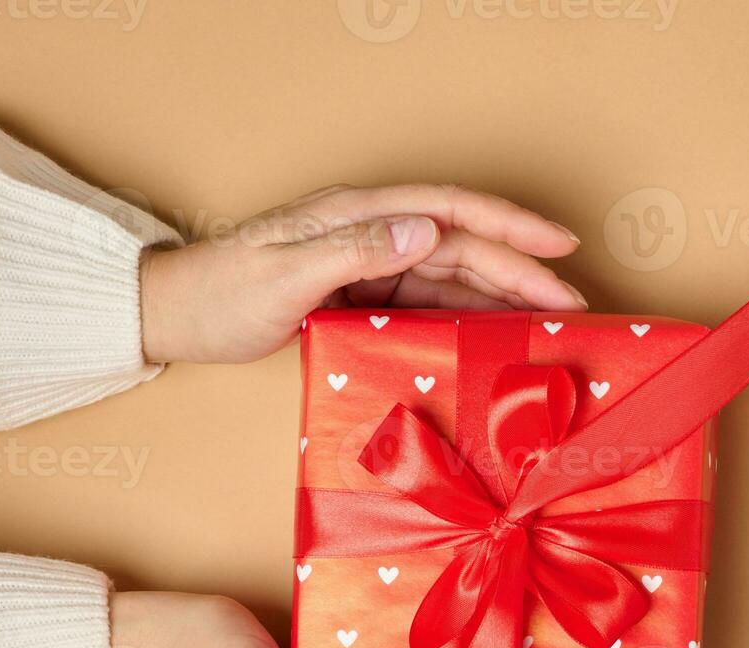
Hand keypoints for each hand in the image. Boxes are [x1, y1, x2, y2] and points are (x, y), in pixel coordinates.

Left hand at [138, 183, 587, 363]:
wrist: (176, 317)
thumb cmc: (220, 293)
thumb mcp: (283, 275)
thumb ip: (355, 251)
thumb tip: (428, 230)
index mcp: (357, 214)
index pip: (450, 211)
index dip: (510, 225)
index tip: (560, 244)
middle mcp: (373, 232)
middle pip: (465, 246)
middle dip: (524, 270)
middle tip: (572, 304)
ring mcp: (373, 263)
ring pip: (456, 276)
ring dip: (506, 296)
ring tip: (552, 322)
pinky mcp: (368, 294)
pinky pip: (433, 302)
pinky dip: (472, 316)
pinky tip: (501, 334)